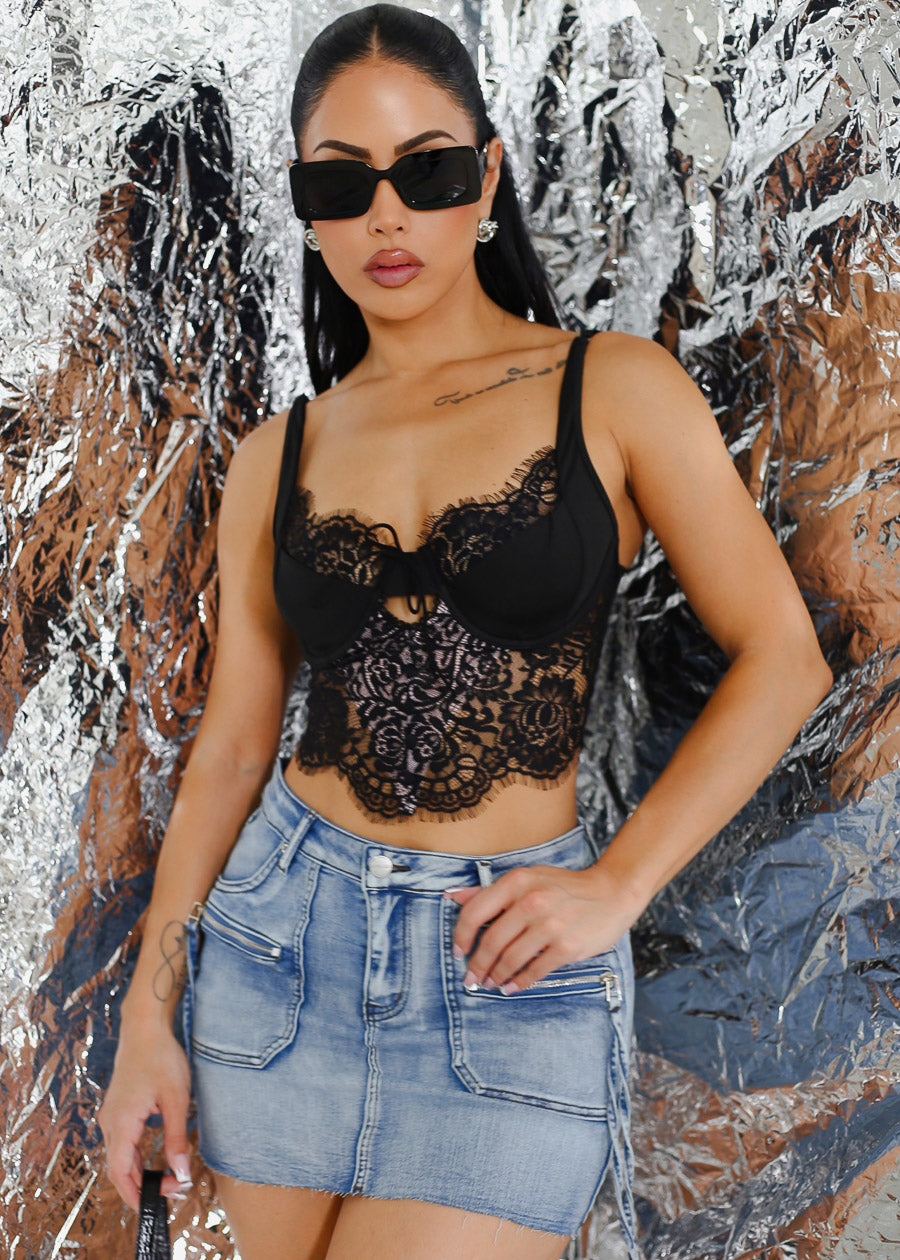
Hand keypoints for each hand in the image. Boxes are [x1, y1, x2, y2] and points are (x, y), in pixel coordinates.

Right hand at [96, 1014, 192, 1210]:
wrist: (144, 1028)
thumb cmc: (161, 1058)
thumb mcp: (176, 1099)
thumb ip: (176, 1138)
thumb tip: (182, 1172)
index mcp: (121, 1123)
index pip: (120, 1172)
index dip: (136, 1194)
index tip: (158, 1203)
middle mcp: (110, 1122)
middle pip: (118, 1169)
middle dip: (141, 1186)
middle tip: (172, 1190)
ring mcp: (111, 1116)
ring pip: (119, 1157)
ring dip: (138, 1173)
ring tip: (166, 1180)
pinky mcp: (117, 1110)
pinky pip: (121, 1143)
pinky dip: (135, 1158)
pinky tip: (151, 1161)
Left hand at [444, 863, 642, 992]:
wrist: (610, 893)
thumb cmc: (562, 887)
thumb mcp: (526, 879)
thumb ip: (489, 890)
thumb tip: (451, 896)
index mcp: (517, 882)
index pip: (475, 912)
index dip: (461, 936)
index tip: (458, 952)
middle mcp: (532, 902)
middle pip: (492, 941)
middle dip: (477, 964)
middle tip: (471, 979)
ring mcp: (550, 925)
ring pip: (511, 958)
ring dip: (496, 975)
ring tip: (491, 983)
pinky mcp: (567, 946)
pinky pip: (536, 970)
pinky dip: (520, 982)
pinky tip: (512, 986)